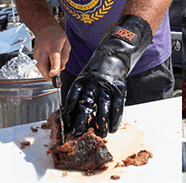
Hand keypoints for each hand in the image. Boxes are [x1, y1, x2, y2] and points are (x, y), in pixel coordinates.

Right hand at [33, 25, 69, 78]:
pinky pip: (39, 65)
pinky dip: (45, 67)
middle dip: (48, 75)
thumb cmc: (57, 35)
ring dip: (47, 71)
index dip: (54, 67)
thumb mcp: (66, 44)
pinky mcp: (34, 55)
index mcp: (53, 45)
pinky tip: (49, 60)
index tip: (53, 74)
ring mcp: (37, 52)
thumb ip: (65, 57)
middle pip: (42, 66)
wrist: (44, 27)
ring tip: (53, 64)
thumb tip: (61, 68)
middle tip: (55, 76)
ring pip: (40, 67)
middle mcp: (43, 49)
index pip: (53, 58)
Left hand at [63, 15, 152, 137]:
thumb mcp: (87, 74)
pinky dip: (115, 117)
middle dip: (82, 120)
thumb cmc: (100, 65)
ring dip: (101, 123)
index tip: (66, 121)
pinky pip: (117, 105)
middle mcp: (94, 82)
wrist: (117, 51)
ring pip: (103, 107)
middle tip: (78, 132)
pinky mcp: (120, 88)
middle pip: (87, 103)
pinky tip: (113, 127)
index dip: (69, 109)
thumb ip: (82, 89)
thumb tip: (74, 110)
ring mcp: (108, 85)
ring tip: (100, 134)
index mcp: (84, 78)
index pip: (73, 95)